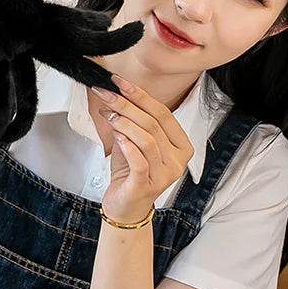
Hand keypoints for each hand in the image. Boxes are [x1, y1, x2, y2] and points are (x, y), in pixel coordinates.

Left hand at [92, 73, 193, 223]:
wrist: (126, 206)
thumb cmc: (131, 173)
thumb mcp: (133, 142)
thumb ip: (131, 122)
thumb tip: (115, 95)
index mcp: (180, 146)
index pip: (163, 114)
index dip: (141, 95)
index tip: (119, 82)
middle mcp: (177, 161)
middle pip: (153, 124)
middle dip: (127, 105)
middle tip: (106, 94)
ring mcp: (164, 175)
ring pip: (147, 140)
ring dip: (124, 122)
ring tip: (108, 114)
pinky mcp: (146, 186)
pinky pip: (139, 161)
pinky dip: (127, 145)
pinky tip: (116, 135)